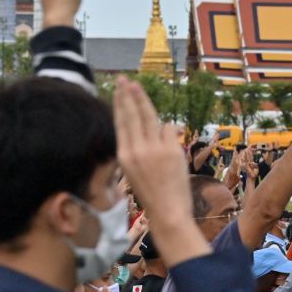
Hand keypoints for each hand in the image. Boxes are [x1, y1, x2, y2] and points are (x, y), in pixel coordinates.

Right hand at [114, 78, 192, 225]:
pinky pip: (170, 129)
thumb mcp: (136, 170)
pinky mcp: (170, 150)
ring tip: (137, 86)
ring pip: (149, 116)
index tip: (119, 91)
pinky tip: (172, 138)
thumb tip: (152, 127)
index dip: (121, 105)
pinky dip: (171, 131)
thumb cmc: (153, 193)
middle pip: (132, 115)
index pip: (122, 124)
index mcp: (124, 155)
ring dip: (144, 100)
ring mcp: (153, 148)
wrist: (167, 211)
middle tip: (125, 80)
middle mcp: (136, 149)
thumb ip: (140, 148)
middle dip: (128, 95)